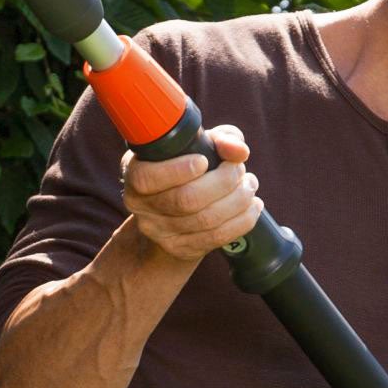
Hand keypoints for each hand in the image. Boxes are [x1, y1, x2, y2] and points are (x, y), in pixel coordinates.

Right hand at [120, 124, 263, 264]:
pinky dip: (242, 221)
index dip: (178, 170)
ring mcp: (160, 232)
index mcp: (135, 174)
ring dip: (238, 200)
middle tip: (239, 170)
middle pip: (185, 200)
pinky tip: (252, 206)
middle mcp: (141, 206)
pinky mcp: (181, 249)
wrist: (173, 209)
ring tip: (250, 184)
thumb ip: (218, 139)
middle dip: (222, 182)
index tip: (204, 160)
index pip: (148, 178)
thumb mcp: (196, 145)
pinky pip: (216, 238)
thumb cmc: (185, 165)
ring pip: (205, 220)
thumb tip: (238, 151)